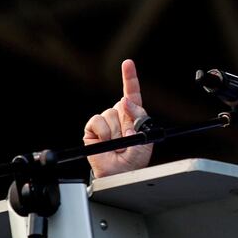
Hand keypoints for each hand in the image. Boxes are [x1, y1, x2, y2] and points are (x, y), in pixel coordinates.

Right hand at [84, 59, 153, 177]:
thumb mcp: (145, 137)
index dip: (129, 78)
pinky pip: (97, 121)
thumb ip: (139, 117)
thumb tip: (125, 101)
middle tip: (128, 140)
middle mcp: (118, 117)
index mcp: (132, 117)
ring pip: (110, 113)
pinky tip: (106, 143)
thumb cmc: (134, 160)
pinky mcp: (92, 129)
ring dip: (115, 131)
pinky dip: (103, 132)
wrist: (119, 174)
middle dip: (126, 122)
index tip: (127, 63)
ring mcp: (105, 123)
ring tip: (117, 145)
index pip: (132, 94)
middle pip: (121, 105)